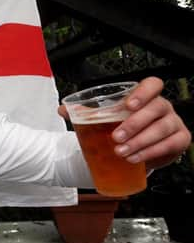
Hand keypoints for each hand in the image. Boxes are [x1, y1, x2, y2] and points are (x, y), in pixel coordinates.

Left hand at [58, 77, 190, 169]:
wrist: (137, 148)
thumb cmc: (124, 128)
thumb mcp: (106, 119)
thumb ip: (86, 112)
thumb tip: (63, 110)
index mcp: (146, 97)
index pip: (153, 84)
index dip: (143, 92)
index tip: (128, 105)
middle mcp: (162, 107)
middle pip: (156, 108)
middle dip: (135, 123)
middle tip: (116, 137)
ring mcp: (173, 123)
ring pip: (162, 128)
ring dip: (140, 141)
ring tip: (121, 151)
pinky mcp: (179, 140)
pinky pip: (169, 145)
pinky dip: (151, 152)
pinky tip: (134, 158)